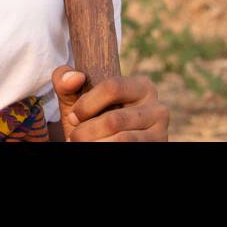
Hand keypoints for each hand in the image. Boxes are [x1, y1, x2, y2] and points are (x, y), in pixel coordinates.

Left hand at [51, 65, 169, 140]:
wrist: (105, 139)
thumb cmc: (91, 117)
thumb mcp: (76, 98)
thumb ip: (65, 81)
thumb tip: (76, 76)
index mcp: (142, 86)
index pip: (112, 87)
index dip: (86, 104)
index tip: (72, 116)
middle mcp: (158, 108)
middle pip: (114, 120)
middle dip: (86, 131)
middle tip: (73, 137)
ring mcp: (161, 132)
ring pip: (121, 140)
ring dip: (94, 143)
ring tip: (81, 144)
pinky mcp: (158, 147)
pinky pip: (127, 149)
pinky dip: (104, 149)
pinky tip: (96, 147)